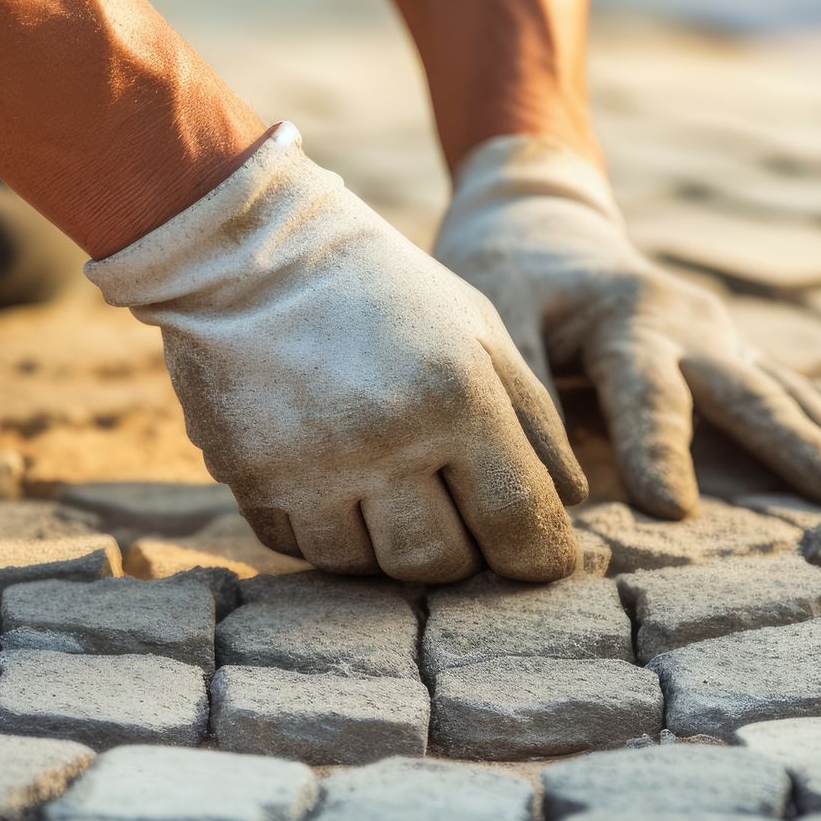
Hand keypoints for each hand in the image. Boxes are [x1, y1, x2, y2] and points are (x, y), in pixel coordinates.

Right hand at [86, 124, 586, 583]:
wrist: (251, 253)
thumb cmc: (382, 288)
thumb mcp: (478, 329)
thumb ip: (533, 417)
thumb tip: (569, 503)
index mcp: (459, 396)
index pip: (520, 520)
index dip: (540, 558)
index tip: (540, 562)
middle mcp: (388, 440)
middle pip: (442, 562)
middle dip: (458, 551)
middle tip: (449, 512)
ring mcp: (313, 467)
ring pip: (368, 568)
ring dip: (383, 543)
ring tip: (382, 486)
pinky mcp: (252, 480)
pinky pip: (302, 549)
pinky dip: (323, 530)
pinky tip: (325, 477)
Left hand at [434, 136, 820, 518]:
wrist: (548, 227)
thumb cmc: (512, 279)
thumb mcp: (493, 312)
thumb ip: (524, 392)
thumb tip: (558, 490)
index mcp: (628, 321)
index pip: (645, 393)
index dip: (658, 449)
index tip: (674, 510)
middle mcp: (694, 330)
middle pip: (754, 393)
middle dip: (803, 447)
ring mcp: (729, 344)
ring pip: (802, 399)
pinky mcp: (743, 360)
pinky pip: (813, 400)